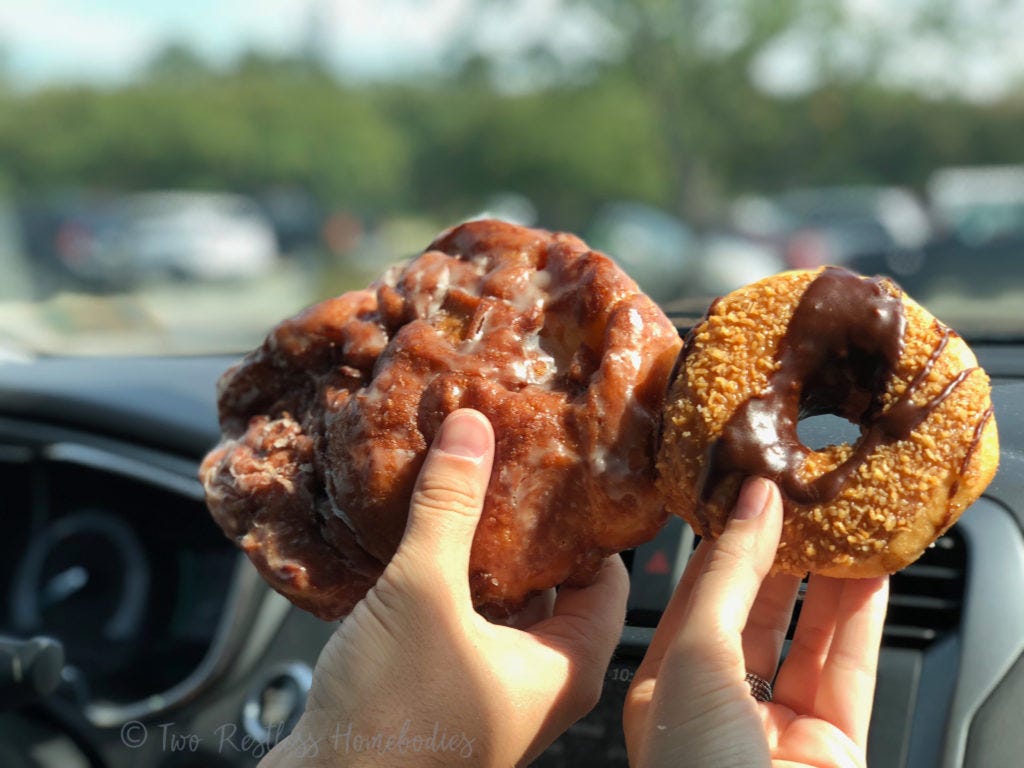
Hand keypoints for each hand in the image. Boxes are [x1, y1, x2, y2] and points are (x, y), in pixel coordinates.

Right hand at [262, 408, 629, 766]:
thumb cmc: (392, 722)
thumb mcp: (425, 594)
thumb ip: (448, 508)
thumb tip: (472, 430)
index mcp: (565, 667)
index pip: (608, 576)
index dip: (587, 521)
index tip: (565, 470)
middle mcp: (538, 684)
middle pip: (552, 584)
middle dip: (527, 528)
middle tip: (510, 469)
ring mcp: (490, 691)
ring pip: (501, 603)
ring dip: (481, 553)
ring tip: (464, 491)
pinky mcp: (446, 693)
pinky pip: (462, 622)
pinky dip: (448, 583)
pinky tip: (422, 542)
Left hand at [623, 477, 888, 767]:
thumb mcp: (694, 658)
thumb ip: (727, 577)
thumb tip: (753, 502)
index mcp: (663, 690)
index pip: (694, 599)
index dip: (722, 545)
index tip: (746, 493)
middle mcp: (717, 709)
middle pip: (753, 614)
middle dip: (778, 558)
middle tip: (798, 501)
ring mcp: (777, 731)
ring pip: (806, 639)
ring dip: (826, 582)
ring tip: (838, 524)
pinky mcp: (833, 748)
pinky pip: (849, 671)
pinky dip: (861, 622)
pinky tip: (870, 576)